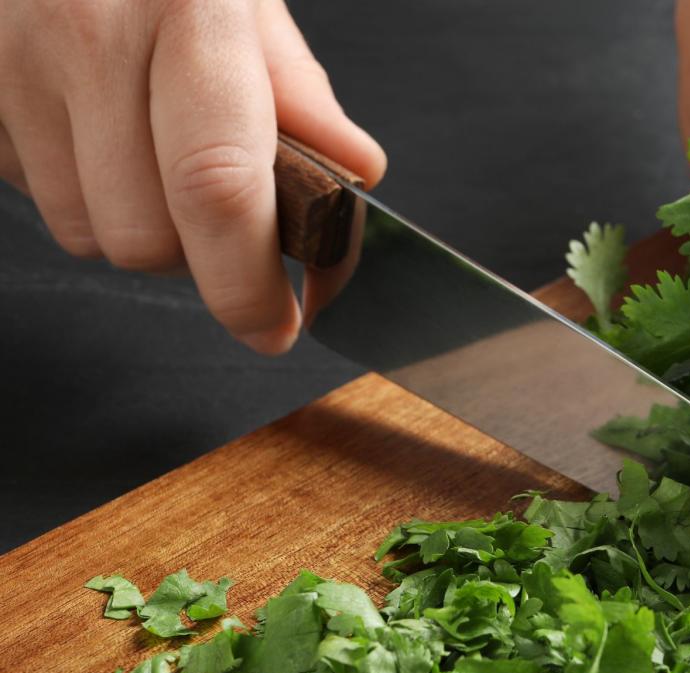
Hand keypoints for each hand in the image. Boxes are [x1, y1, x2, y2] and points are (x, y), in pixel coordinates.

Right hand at [0, 0, 385, 353]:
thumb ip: (298, 89)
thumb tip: (355, 172)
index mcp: (183, 11)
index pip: (218, 187)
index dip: (247, 282)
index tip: (276, 325)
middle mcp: (87, 37)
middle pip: (144, 237)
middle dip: (194, 254)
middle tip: (219, 218)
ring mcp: (9, 63)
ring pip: (83, 230)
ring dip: (129, 220)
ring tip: (144, 148)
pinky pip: (29, 191)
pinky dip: (71, 184)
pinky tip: (88, 126)